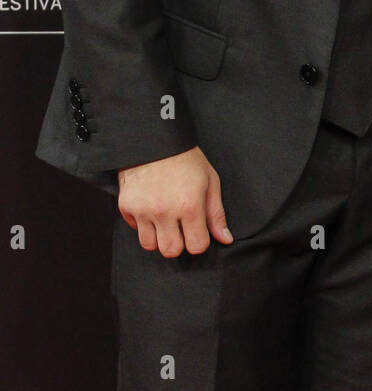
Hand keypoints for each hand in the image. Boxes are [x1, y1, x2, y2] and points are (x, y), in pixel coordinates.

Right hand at [117, 146, 232, 256]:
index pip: (196, 246)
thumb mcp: (210, 181)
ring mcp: (143, 210)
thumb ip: (216, 213)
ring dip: (159, 237)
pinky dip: (143, 224)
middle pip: (171, 251)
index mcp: (189, 205)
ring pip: (150, 245)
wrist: (154, 139)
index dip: (199, 241)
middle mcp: (164, 211)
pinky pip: (134, 229)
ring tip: (165, 219)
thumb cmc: (186, 159)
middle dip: (179, 243)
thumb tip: (225, 239)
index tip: (198, 231)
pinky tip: (151, 208)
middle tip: (180, 227)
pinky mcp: (126, 206)